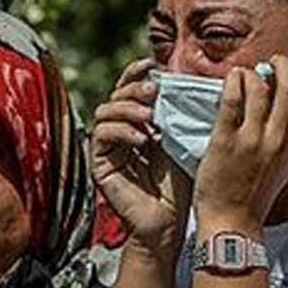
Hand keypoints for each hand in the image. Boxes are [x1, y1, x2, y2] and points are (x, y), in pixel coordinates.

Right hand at [90, 59, 191, 255]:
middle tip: (154, 91)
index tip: (153, 64)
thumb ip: (179, 115)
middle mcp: (121, 132)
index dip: (138, 73)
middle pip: (117, 95)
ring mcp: (109, 148)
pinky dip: (121, 132)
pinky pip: (101, 135)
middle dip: (134, 88)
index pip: (132, 89)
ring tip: (148, 116)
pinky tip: (141, 139)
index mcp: (141, 124)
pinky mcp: (99, 163)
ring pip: (105, 111)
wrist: (170, 223)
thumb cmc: (181, 186)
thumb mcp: (183, 142)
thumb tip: (187, 82)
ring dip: (126, 108)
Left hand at [194, 56, 287, 228]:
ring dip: (252, 71)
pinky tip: (231, 80)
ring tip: (246, 74)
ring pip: (259, 86)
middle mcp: (279, 140)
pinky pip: (232, 99)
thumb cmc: (256, 192)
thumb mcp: (286, 163)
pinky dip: (233, 81)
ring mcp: (253, 141)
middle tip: (272, 62)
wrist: (232, 223)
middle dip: (283, 63)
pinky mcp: (226, 141)